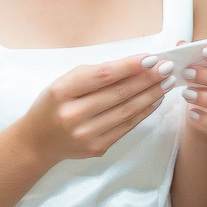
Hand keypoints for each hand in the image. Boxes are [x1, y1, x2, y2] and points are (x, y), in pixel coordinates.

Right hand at [23, 54, 173, 162]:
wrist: (38, 141)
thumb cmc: (54, 104)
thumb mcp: (65, 82)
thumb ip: (95, 73)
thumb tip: (134, 65)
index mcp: (62, 92)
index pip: (103, 75)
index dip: (130, 66)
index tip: (152, 58)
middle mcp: (73, 115)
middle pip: (119, 93)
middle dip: (147, 79)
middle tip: (167, 68)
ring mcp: (85, 134)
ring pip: (127, 111)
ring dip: (151, 95)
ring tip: (166, 82)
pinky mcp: (97, 148)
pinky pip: (127, 126)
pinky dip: (144, 112)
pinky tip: (155, 100)